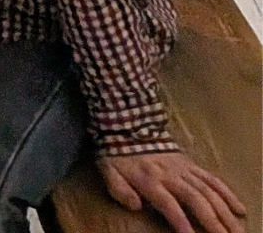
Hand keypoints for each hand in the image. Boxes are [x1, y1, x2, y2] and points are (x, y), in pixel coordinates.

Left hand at [97, 154, 245, 232]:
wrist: (126, 124)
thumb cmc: (117, 155)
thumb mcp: (108, 172)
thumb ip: (120, 190)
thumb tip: (135, 206)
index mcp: (149, 179)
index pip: (167, 202)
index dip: (179, 219)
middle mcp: (170, 174)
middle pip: (196, 199)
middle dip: (212, 221)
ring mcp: (184, 169)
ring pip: (209, 191)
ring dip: (225, 212)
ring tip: (237, 231)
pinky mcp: (191, 164)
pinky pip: (212, 179)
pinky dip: (227, 193)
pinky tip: (239, 208)